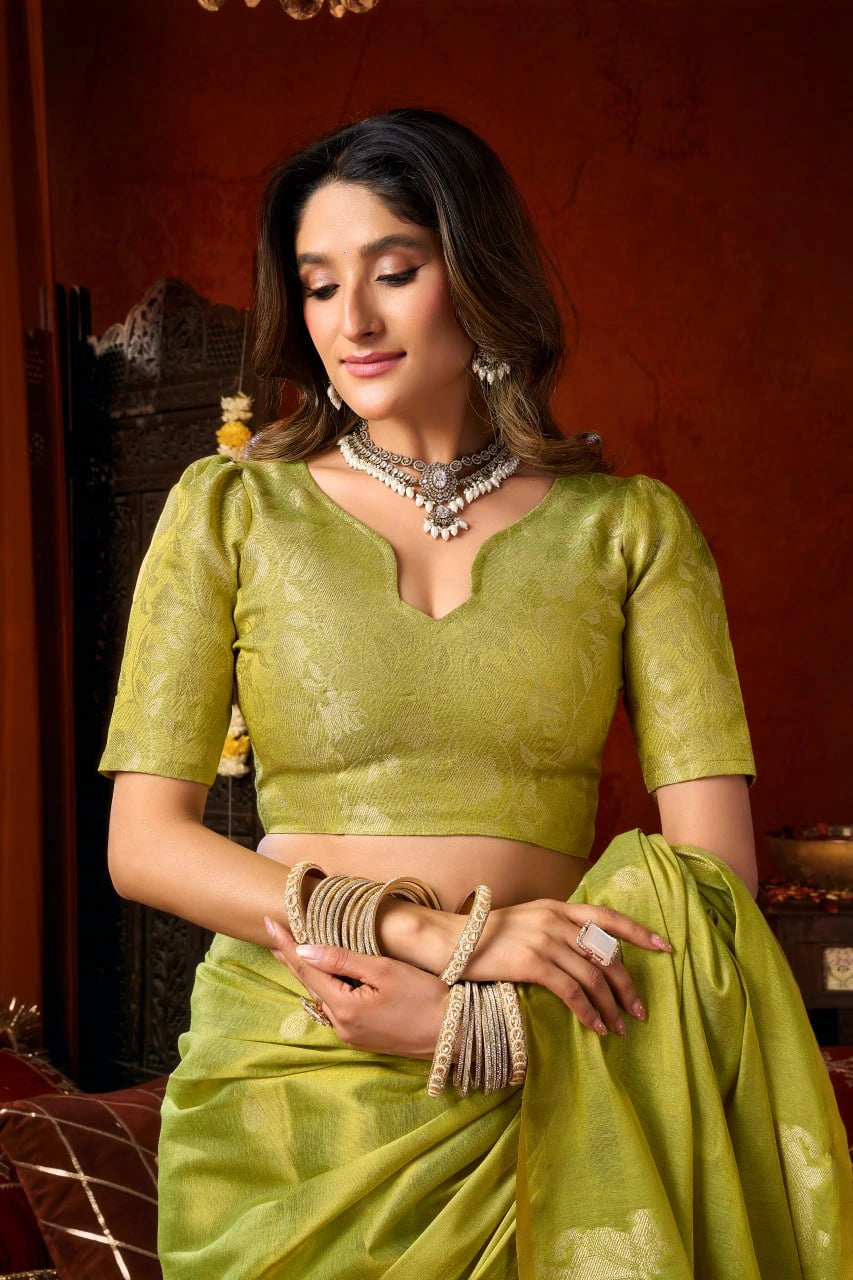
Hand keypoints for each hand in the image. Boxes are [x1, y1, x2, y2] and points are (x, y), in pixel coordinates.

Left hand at [264, 917, 454, 1059]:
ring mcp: (350, 1035)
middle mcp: (340, 1026)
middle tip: (273, 932)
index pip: (306, 969)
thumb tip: (305, 949)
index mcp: (344, 1008)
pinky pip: (337, 1007)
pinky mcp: (361, 1038)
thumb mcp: (384, 970)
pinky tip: (326, 973)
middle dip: (291, 957)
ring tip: (293, 948)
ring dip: (311, 971)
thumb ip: (342, 959)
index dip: (286, 944)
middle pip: (311, 984)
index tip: (269, 922)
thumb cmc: (424, 997)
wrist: (451, 1032)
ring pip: (324, 995)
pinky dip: (328, 986)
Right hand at [442, 900, 673, 1037]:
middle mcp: (555, 920)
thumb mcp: (526, 922)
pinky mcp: (532, 962)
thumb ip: (555, 930)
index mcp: (557, 907)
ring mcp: (544, 940)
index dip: (639, 933)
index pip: (608, 917)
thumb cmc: (486, 937)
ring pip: (593, 976)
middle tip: (641, 1011)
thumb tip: (585, 954)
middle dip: (628, 986)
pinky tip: (597, 1028)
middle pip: (606, 954)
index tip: (666, 948)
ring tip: (621, 1028)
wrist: (449, 940)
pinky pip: (572, 992)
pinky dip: (589, 1013)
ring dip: (612, 1006)